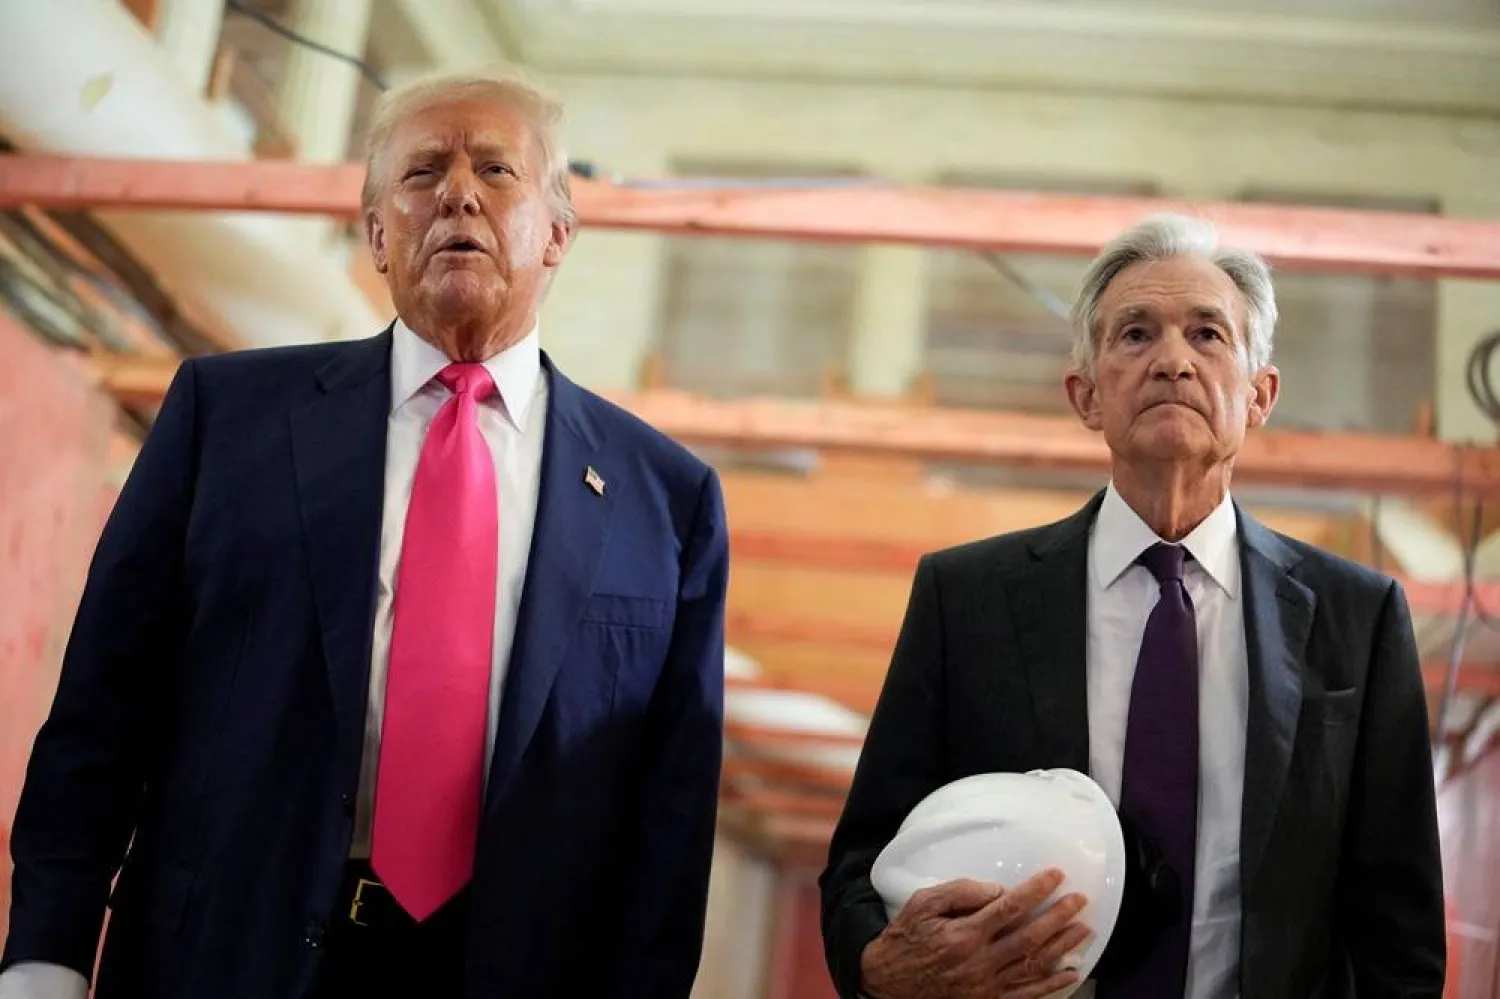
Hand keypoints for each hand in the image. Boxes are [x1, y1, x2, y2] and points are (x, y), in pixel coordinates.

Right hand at [858, 869, 1091, 998]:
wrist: (889, 983)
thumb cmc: (905, 938)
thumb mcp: (922, 904)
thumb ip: (959, 893)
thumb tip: (996, 890)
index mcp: (964, 934)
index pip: (1010, 908)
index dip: (1036, 890)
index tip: (1056, 876)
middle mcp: (980, 962)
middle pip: (1030, 937)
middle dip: (1059, 916)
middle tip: (1080, 900)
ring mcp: (986, 986)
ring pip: (1034, 965)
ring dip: (1062, 947)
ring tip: (1083, 929)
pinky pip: (1026, 995)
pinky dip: (1051, 985)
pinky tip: (1069, 973)